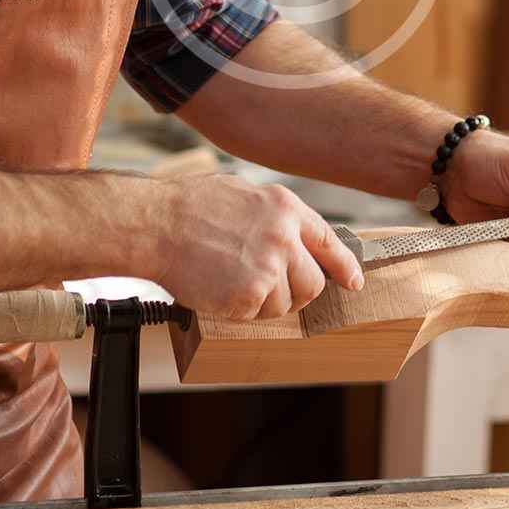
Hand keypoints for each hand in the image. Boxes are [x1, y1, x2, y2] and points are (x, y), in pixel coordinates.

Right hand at [150, 174, 363, 320]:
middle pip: (313, 282)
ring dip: (263, 302)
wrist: (156, 224)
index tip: (353, 281)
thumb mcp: (243, 193)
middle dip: (296, 292)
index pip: (328, 242)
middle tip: (270, 292)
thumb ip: (272, 216)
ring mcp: (269, 268)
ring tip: (231, 282)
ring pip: (285, 304)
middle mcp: (285, 237)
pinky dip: (239, 310)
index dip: (343, 266)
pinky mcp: (250, 295)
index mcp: (285, 208)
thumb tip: (288, 237)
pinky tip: (219, 289)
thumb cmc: (188, 206)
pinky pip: (256, 315)